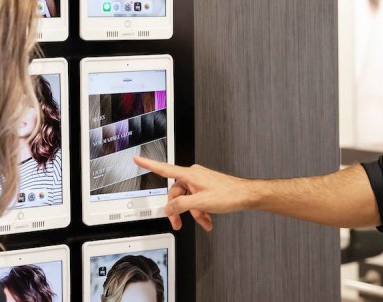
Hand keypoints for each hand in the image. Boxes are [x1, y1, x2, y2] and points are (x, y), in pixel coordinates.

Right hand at [133, 156, 248, 231]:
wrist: (246, 195)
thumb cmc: (228, 194)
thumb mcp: (201, 202)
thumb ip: (182, 205)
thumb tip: (169, 208)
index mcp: (189, 175)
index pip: (164, 168)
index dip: (149, 164)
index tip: (137, 159)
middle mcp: (193, 176)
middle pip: (176, 193)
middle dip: (178, 209)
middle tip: (178, 223)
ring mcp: (200, 182)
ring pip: (188, 199)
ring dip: (193, 213)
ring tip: (202, 222)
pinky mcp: (206, 188)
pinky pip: (197, 200)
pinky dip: (200, 211)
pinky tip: (207, 220)